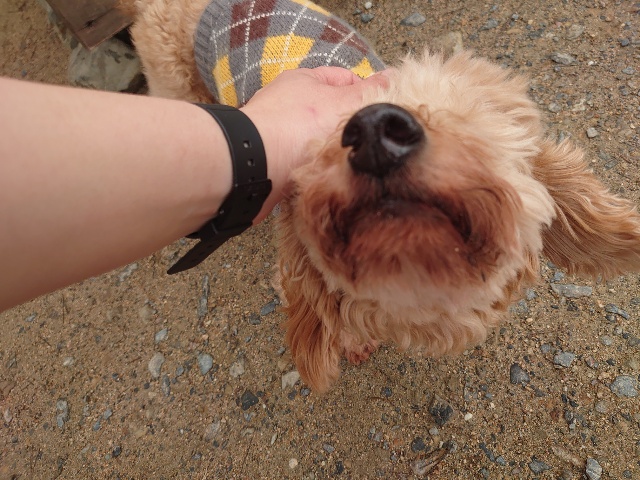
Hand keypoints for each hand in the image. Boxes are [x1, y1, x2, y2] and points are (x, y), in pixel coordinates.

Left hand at [240, 67, 390, 220]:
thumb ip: (370, 92)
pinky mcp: (270, 160)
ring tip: (347, 165)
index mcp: (304, 80)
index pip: (344, 78)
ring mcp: (276, 132)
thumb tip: (395, 75)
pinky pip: (300, 162)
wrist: (253, 166)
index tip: (380, 114)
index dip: (365, 93)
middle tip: (367, 145)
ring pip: (315, 140)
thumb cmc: (295, 127)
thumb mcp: (341, 104)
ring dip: (330, 152)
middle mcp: (287, 103)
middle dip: (349, 128)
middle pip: (329, 112)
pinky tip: (324, 178)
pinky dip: (313, 169)